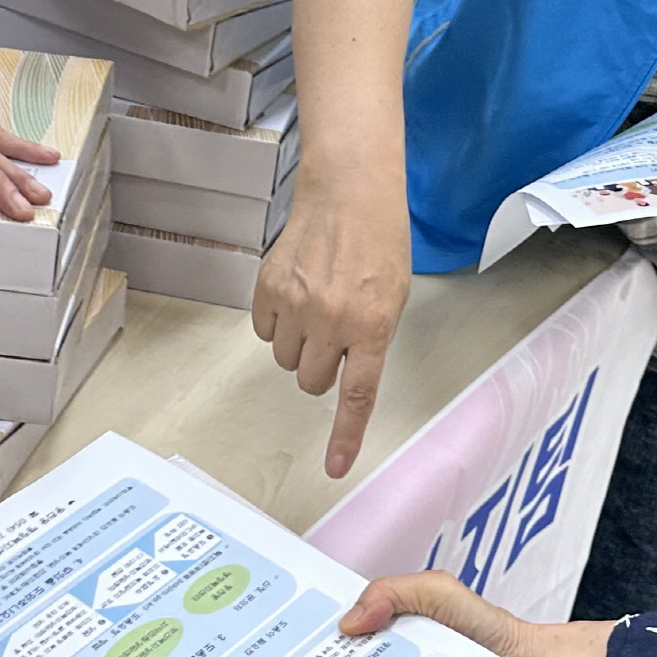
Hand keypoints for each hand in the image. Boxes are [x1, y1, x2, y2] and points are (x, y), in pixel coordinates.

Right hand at [253, 184, 410, 479]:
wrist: (348, 190)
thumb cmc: (378, 240)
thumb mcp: (392, 297)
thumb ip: (371, 340)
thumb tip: (345, 373)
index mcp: (372, 325)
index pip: (356, 394)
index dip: (345, 435)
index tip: (334, 466)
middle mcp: (332, 320)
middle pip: (312, 381)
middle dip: (321, 367)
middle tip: (334, 335)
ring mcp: (296, 304)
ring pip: (286, 360)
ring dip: (299, 344)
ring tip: (316, 305)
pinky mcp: (268, 289)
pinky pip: (264, 332)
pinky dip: (277, 322)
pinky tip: (296, 292)